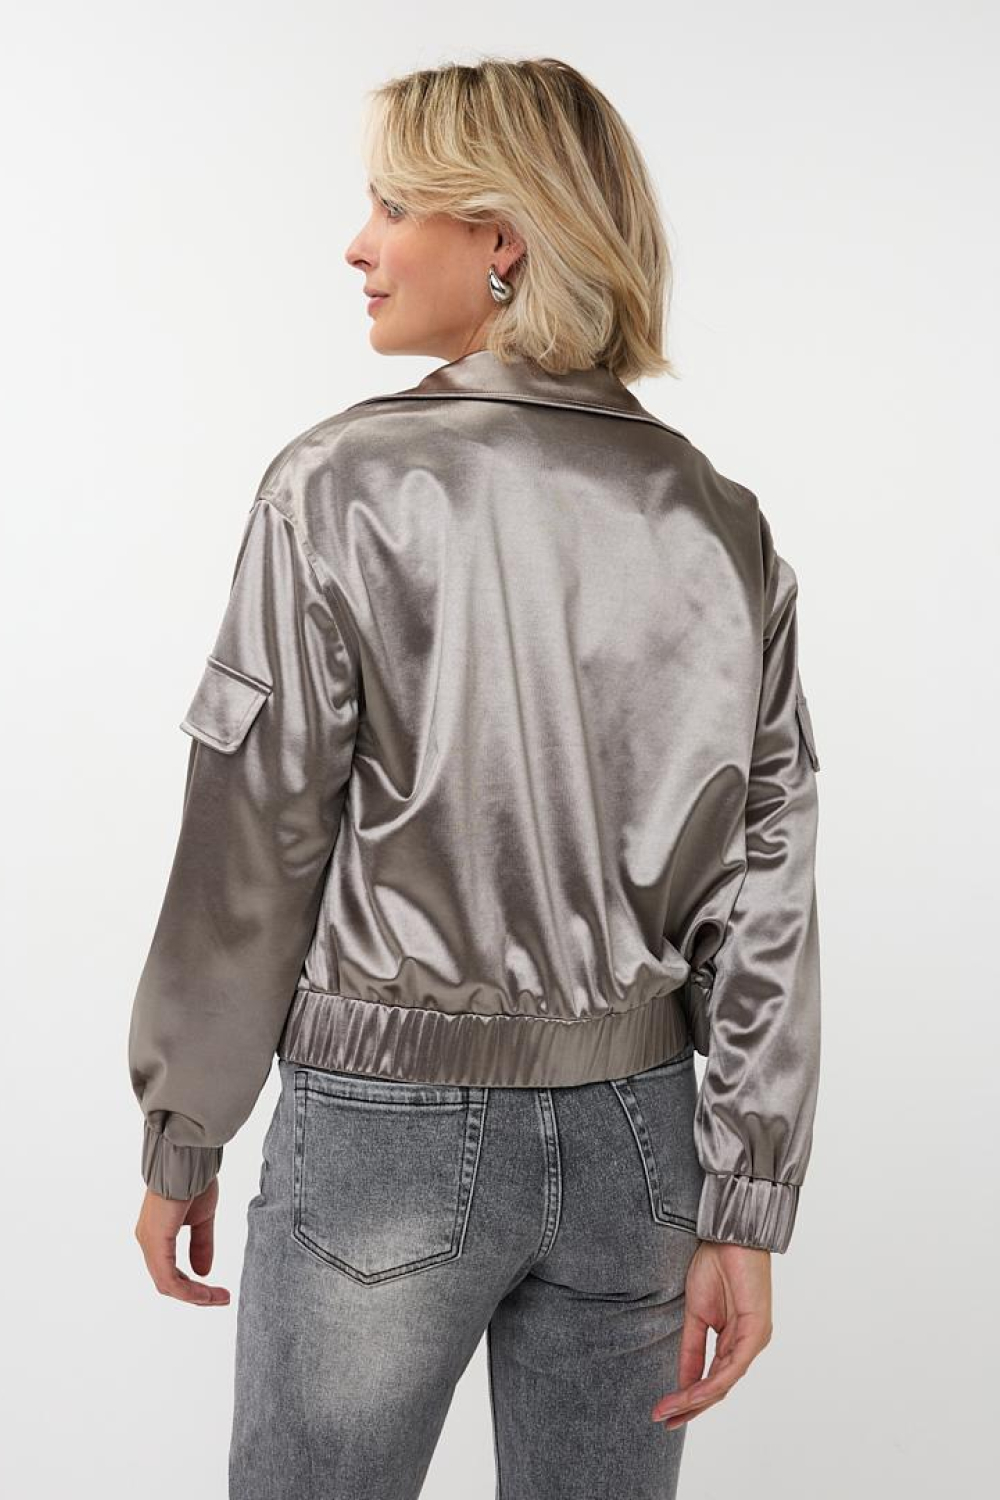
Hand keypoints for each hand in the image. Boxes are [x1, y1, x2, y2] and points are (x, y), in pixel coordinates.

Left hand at [134, 1174, 230, 1305]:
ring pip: (168, 1284)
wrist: (189, 1160)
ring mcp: (149, 1244)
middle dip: (196, 1295)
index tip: (218, 1291)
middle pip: (168, 1282)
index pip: (171, 1271)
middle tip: (220, 1298)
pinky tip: (206, 1293)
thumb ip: (201, 1245)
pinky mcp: (156, 1244)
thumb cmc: (193, 1181)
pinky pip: (169, 1279)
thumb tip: (203, 1273)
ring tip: (219, 1298)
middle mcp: (148, 1241)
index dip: (193, 1286)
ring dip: (195, 1296)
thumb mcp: (202, 1219)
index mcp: (157, 1235)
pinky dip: (189, 1290)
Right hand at [651, 1240, 771, 1426]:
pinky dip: (711, 1382)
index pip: (713, 1379)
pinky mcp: (756, 1331)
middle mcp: (747, 1345)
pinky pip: (733, 1367)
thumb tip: (682, 1382)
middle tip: (663, 1421)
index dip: (689, 1398)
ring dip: (695, 1399)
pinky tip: (692, 1393)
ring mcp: (755, 1340)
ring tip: (670, 1410)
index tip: (664, 1412)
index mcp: (735, 1340)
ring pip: (725, 1382)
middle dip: (690, 1407)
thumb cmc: (717, 1265)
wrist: (730, 1235)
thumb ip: (692, 1349)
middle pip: (719, 1387)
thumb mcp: (696, 1314)